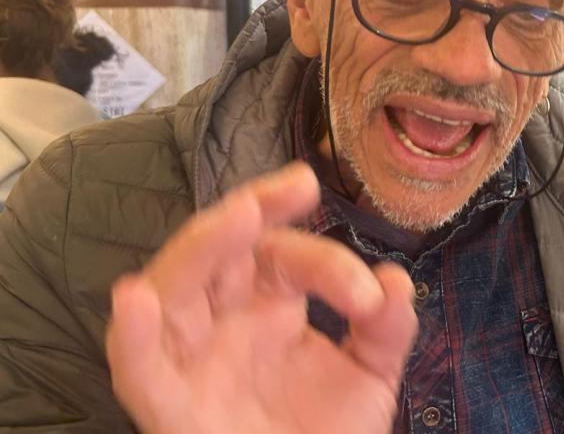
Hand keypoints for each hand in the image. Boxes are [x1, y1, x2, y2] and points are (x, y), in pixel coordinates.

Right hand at [106, 163, 417, 433]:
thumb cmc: (324, 432)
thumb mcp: (368, 376)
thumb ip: (386, 330)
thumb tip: (397, 280)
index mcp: (269, 304)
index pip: (288, 256)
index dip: (328, 263)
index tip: (369, 297)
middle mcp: (223, 320)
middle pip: (221, 250)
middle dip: (250, 212)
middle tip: (293, 186)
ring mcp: (192, 359)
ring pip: (175, 289)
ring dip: (201, 249)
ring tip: (237, 217)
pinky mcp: (169, 408)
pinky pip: (139, 371)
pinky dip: (134, 337)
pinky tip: (135, 299)